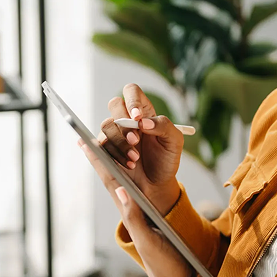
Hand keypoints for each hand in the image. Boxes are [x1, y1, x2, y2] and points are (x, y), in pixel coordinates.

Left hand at [79, 140, 201, 276]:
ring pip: (122, 178)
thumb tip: (121, 189)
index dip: (96, 160)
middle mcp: (129, 208)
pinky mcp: (147, 215)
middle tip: (98, 129)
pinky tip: (131, 159)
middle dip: (104, 151)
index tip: (83, 139)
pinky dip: (131, 171)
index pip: (108, 181)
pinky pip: (135, 188)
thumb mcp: (148, 240)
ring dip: (118, 157)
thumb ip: (135, 216)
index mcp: (127, 212)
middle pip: (112, 174)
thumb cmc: (163, 263)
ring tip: (115, 137)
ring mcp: (137, 211)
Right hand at [96, 84, 183, 212]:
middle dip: (123, 122)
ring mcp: (114, 133)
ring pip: (106, 126)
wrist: (156, 184)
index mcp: (144, 112)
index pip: (132, 92)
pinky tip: (129, 164)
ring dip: (120, 142)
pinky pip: (102, 145)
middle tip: (136, 140)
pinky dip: (115, 155)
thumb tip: (143, 122)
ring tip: (135, 158)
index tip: (137, 118)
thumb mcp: (174, 142)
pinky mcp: (106, 148)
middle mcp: (126, 119)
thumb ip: (164, 125)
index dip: (132, 100)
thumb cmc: (166, 160)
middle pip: (114, 104)